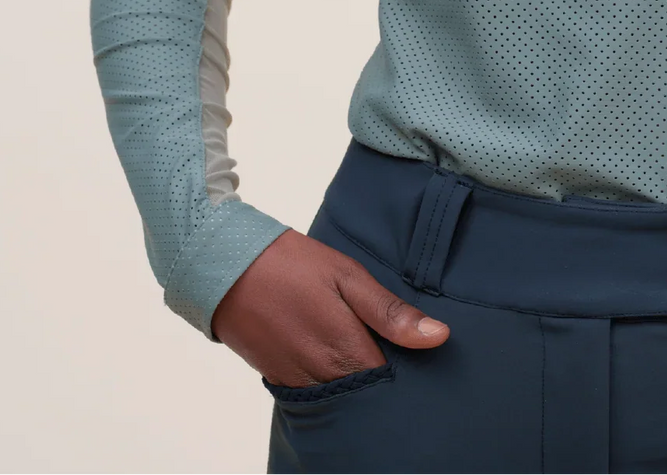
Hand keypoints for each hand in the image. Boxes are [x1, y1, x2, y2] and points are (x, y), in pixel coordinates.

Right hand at [211, 228, 449, 386]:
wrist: (228, 270)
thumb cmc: (294, 266)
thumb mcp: (348, 276)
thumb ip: (390, 312)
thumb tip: (438, 337)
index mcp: (346, 351)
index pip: (392, 385)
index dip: (413, 378)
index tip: (428, 367)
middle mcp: (323, 378)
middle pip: (367, 399)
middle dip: (387, 388)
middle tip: (406, 367)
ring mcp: (299, 383)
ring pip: (342, 401)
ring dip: (360, 387)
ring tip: (378, 363)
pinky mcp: (281, 380)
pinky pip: (316, 396)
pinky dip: (333, 385)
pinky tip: (345, 365)